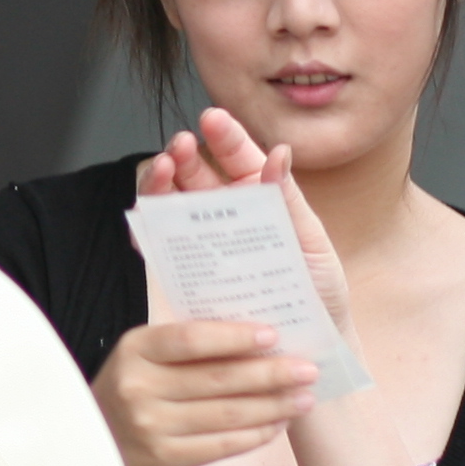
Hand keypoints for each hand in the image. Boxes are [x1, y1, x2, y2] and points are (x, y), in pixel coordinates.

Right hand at [93, 319, 314, 465]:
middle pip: (218, 379)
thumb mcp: (144, 357)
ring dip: (274, 405)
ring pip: (227, 414)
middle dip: (271, 374)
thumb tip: (260, 340)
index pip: (192, 339)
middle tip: (308, 369)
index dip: (235, 337)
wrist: (88, 442)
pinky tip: (278, 424)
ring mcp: (150, 427)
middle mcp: (138, 387)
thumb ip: (188, 347)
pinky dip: (257, 434)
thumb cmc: (130, 389)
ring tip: (305, 397)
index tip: (273, 335)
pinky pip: (223, 445)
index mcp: (135, 350)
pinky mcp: (164, 459)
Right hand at [157, 108, 358, 344]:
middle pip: (196, 176)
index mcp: (261, 199)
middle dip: (183, 155)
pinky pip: (161, 247)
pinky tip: (145, 215)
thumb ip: (290, 201)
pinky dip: (147, 228)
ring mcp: (205, 243)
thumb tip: (279, 153)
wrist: (310, 346)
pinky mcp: (188, 274)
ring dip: (161, 184)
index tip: (213, 119)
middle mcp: (228, 216)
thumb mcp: (312, 243)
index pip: (238, 159)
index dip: (225, 137)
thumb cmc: (319, 293)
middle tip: (178, 145)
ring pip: (172, 205)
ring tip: (160, 169)